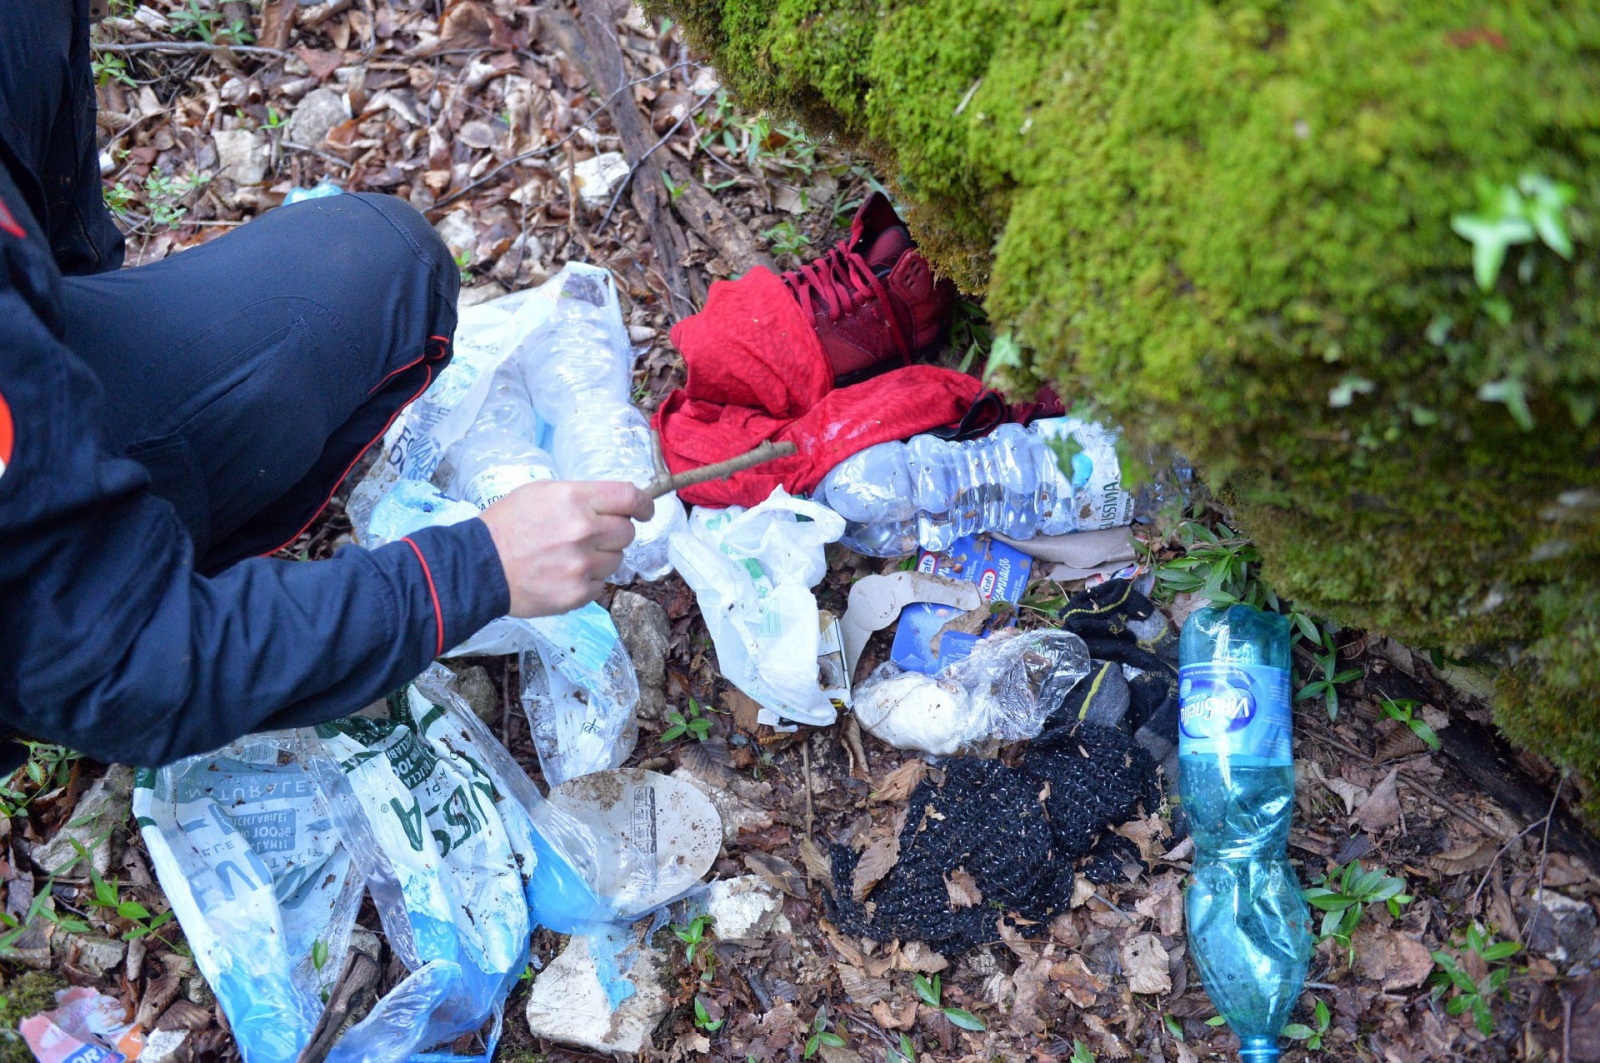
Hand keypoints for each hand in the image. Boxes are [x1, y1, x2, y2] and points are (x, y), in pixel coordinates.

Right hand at [479, 480, 654, 615]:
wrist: (477, 566)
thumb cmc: (507, 525)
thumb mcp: (542, 493)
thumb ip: (582, 497)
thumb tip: (615, 506)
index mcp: (575, 500)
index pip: (630, 498)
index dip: (644, 505)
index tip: (645, 511)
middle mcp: (584, 531)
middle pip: (627, 532)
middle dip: (614, 532)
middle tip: (590, 536)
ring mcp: (582, 566)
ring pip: (616, 560)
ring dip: (601, 557)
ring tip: (569, 556)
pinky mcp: (577, 595)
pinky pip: (601, 584)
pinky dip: (588, 580)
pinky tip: (563, 574)